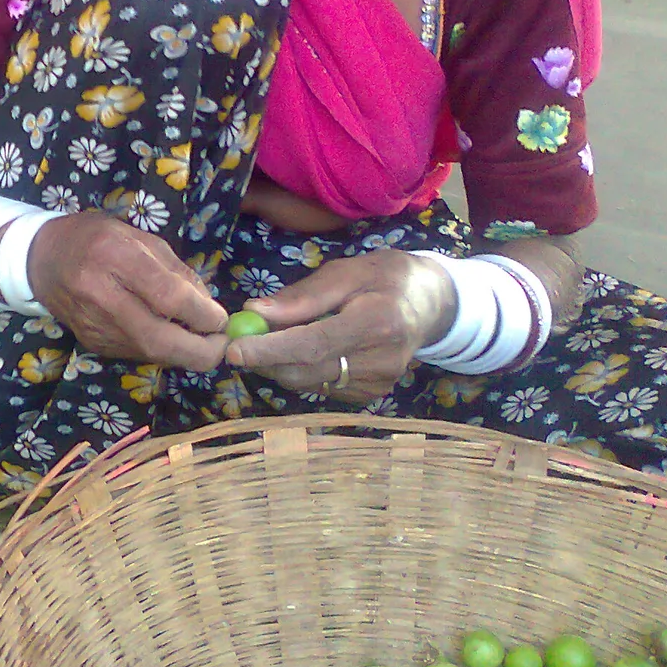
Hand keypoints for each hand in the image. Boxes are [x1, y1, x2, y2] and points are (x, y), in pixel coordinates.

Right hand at [28, 213, 228, 370]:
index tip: (221, 319)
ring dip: (184, 352)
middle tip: (222, 345)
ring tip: (201, 338)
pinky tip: (170, 336)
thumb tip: (209, 307)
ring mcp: (93, 326)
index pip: (167, 297)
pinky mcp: (93, 343)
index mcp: (114, 257)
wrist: (40, 260)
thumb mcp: (138, 238)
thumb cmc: (95, 238)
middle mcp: (100, 296)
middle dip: (199, 351)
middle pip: (158, 338)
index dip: (202, 314)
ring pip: (150, 352)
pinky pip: (137, 352)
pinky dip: (161, 349)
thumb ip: (176, 271)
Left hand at [223, 251, 455, 402]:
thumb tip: (255, 311)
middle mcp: (382, 360)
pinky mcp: (372, 395)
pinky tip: (306, 348)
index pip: (313, 345)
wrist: (432, 304)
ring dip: (280, 364)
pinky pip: (321, 387)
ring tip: (276, 336)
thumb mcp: (347, 271)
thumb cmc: (386, 278)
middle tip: (240, 339)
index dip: (269, 350)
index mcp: (377, 322)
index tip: (233, 349)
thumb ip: (302, 296)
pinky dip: (302, 370)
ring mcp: (379, 384)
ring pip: (309, 382)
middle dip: (265, 359)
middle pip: (306, 371)